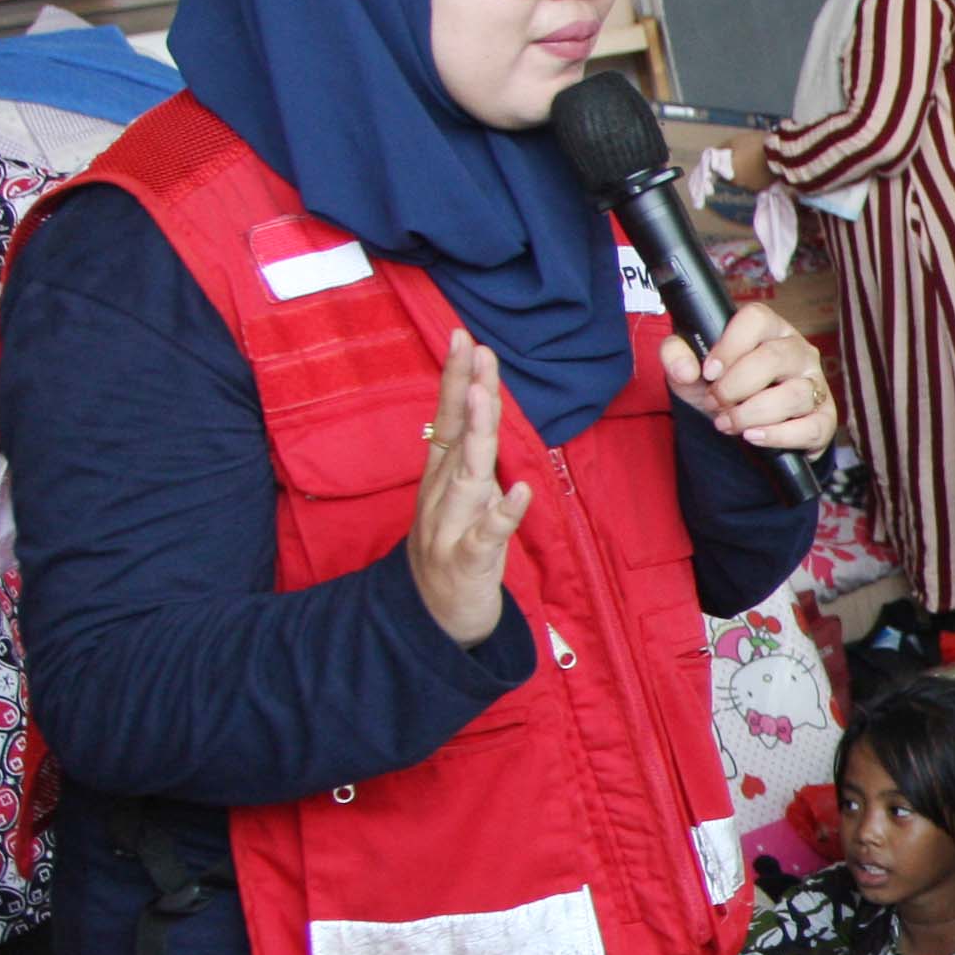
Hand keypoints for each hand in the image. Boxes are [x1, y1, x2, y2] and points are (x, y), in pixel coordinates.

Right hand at [406, 331, 527, 648]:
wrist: (435, 617)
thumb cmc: (450, 551)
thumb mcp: (456, 498)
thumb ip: (467, 457)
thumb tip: (480, 407)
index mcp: (441, 477)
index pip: (448, 419)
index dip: (455, 379)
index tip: (465, 338)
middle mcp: (442, 494)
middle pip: (456, 435)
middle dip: (466, 391)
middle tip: (476, 349)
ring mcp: (452, 526)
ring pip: (468, 475)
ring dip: (478, 436)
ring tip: (486, 397)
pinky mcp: (468, 560)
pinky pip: (488, 534)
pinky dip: (503, 513)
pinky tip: (519, 491)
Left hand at [663, 299, 836, 454]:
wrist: (744, 427)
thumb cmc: (723, 387)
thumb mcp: (691, 369)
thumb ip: (676, 356)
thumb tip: (686, 370)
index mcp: (769, 328)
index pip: (756, 319)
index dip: (729, 345)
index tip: (709, 372)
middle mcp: (798, 351)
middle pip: (774, 358)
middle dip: (736, 386)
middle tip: (715, 403)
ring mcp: (816, 384)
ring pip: (794, 395)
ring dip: (752, 414)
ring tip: (727, 424)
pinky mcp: (824, 418)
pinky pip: (811, 427)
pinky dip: (778, 436)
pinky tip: (754, 437)